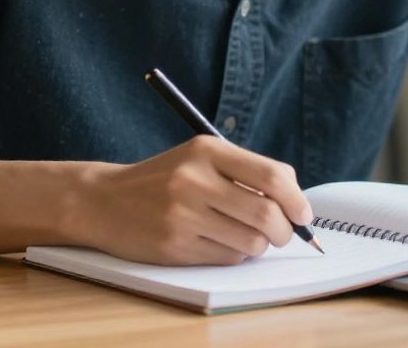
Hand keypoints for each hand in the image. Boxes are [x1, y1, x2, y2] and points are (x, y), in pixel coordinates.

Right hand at [76, 136, 313, 265]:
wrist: (103, 200)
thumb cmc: (164, 179)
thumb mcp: (200, 158)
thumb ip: (246, 172)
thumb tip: (296, 202)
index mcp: (207, 150)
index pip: (272, 175)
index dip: (297, 199)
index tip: (304, 213)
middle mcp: (194, 180)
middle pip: (267, 214)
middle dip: (285, 230)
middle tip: (282, 233)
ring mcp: (182, 214)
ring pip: (251, 241)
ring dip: (258, 244)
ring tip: (243, 235)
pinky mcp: (174, 245)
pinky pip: (227, 258)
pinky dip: (233, 254)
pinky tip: (216, 242)